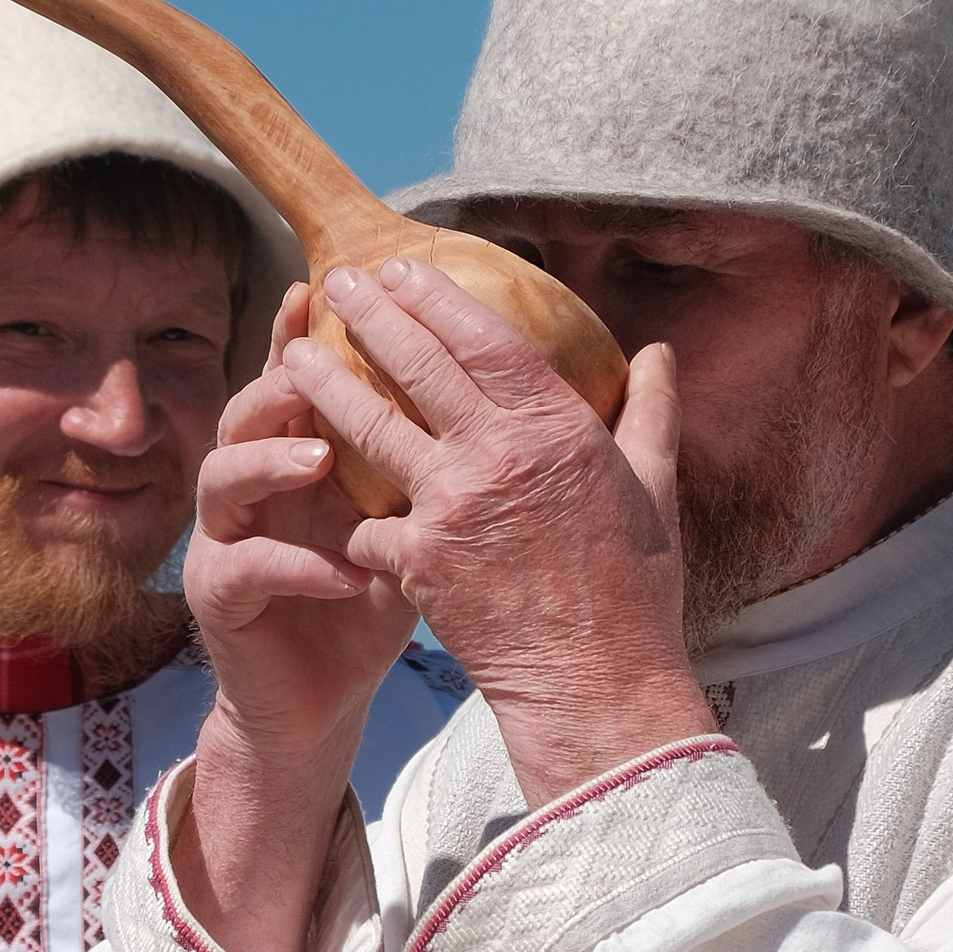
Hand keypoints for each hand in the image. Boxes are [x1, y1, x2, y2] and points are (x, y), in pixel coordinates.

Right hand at [185, 288, 419, 764]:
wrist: (320, 697)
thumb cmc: (365, 598)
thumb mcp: (401, 521)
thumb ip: (418, 460)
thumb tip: (494, 395)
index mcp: (292, 456)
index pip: (291, 383)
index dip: (298, 338)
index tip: (320, 292)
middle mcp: (248, 486)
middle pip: (247, 411)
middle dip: (279, 382)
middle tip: (317, 365)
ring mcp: (224, 538)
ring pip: (225, 476)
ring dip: (273, 461)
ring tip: (320, 457)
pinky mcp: (220, 596)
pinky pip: (247, 567)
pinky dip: (297, 565)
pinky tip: (344, 569)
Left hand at [288, 254, 715, 807]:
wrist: (599, 682)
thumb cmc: (634, 590)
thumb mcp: (655, 488)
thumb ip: (650, 411)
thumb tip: (658, 353)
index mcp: (558, 428)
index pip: (485, 338)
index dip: (436, 297)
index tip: (402, 269)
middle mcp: (498, 455)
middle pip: (416, 366)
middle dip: (370, 315)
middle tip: (338, 280)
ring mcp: (452, 506)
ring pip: (371, 428)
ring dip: (326, 385)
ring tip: (294, 354)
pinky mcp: (418, 561)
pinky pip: (366, 523)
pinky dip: (350, 511)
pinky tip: (323, 492)